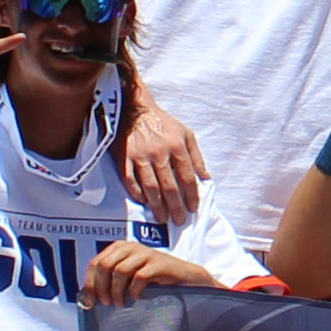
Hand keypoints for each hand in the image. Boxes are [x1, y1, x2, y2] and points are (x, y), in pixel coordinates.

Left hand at [83, 239, 218, 307]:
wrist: (185, 279)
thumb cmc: (155, 280)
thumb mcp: (129, 276)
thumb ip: (110, 280)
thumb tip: (87, 297)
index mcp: (120, 247)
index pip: (96, 262)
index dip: (90, 283)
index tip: (89, 302)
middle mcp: (131, 247)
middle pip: (104, 265)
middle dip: (101, 288)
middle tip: (106, 304)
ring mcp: (145, 253)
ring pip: (119, 271)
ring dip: (116, 291)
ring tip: (120, 303)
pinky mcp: (158, 263)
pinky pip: (138, 277)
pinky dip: (134, 291)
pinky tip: (137, 298)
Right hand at [116, 102, 206, 223]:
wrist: (133, 109)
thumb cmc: (163, 123)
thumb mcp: (186, 134)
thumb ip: (197, 156)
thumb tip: (206, 178)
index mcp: (177, 146)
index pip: (187, 178)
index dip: (192, 196)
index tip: (193, 209)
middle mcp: (159, 153)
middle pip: (170, 187)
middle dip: (176, 207)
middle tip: (179, 221)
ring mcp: (140, 156)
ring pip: (151, 187)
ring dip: (158, 206)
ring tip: (162, 218)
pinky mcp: (124, 158)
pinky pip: (130, 181)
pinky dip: (137, 193)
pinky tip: (144, 202)